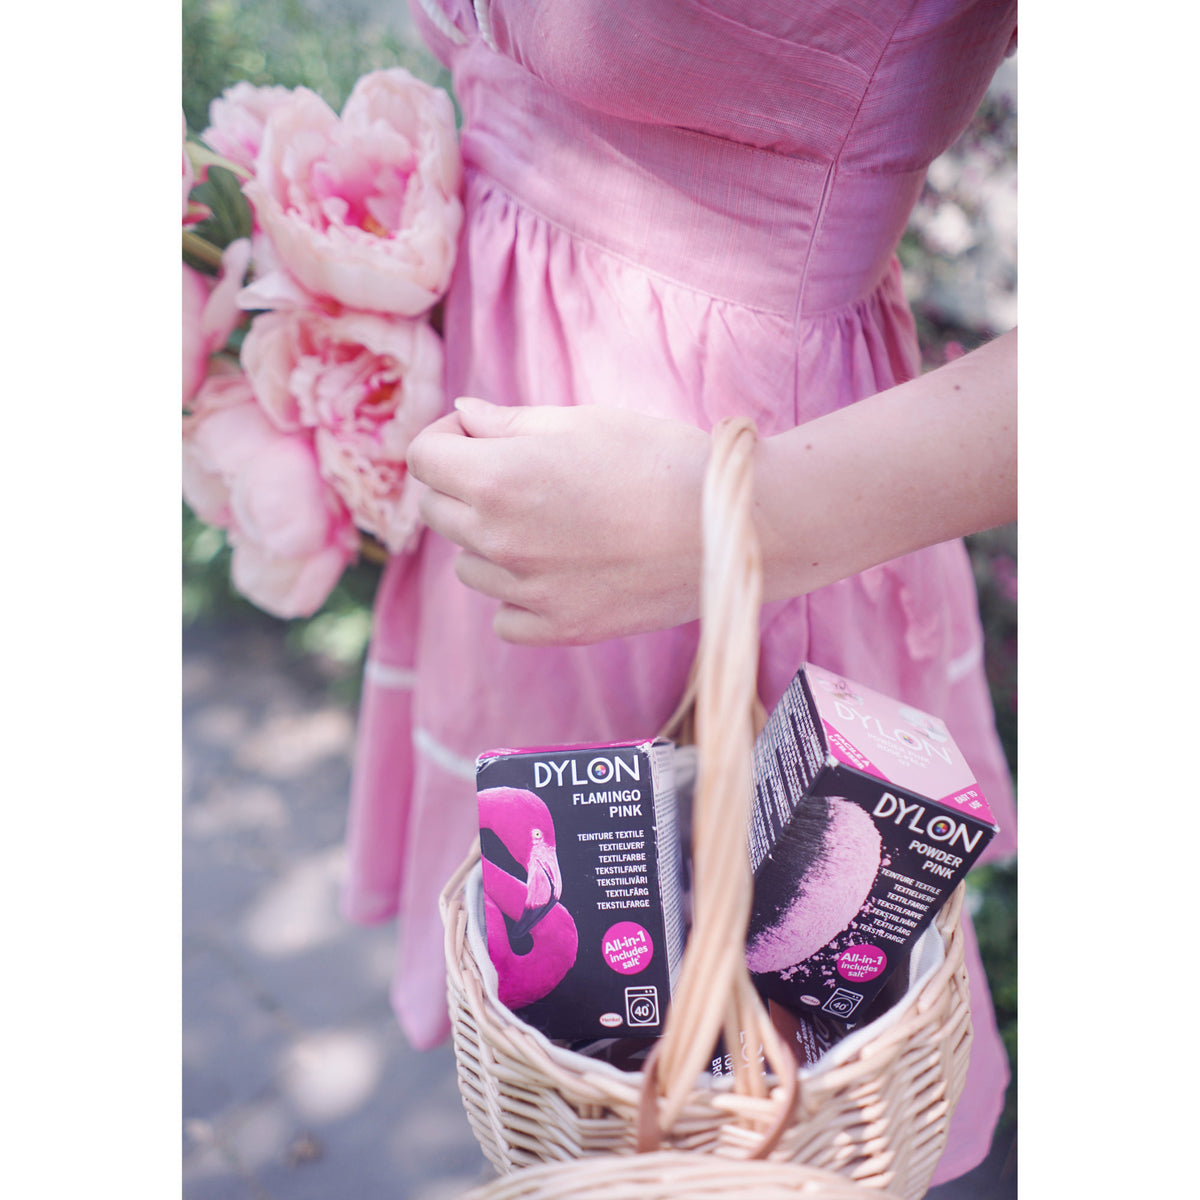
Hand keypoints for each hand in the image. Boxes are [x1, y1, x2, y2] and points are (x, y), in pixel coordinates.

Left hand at [406, 398, 709, 644]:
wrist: (729, 524)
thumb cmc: (659, 459)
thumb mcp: (581, 420)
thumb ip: (508, 422)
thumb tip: (464, 415)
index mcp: (496, 479)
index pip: (422, 458)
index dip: (446, 437)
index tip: (479, 434)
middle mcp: (499, 540)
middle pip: (436, 512)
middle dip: (461, 484)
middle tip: (515, 471)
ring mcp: (527, 592)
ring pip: (469, 565)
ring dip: (488, 541)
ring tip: (548, 522)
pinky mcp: (561, 629)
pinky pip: (506, 617)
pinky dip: (518, 595)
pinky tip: (557, 571)